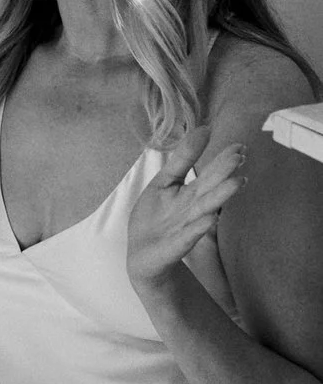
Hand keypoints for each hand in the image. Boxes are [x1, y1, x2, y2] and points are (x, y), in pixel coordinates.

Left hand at [125, 126, 244, 296]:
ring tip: (236, 183)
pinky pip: (186, 237)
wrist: (142, 254)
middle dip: (224, 173)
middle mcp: (191, 209)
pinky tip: (208, 220)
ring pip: (204, 210)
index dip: (220, 161)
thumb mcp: (163, 183)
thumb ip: (182, 159)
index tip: (239, 147)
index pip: (208, 174)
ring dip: (220, 197)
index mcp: (188, 193)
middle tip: (240, 157)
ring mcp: (184, 227)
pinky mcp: (174, 246)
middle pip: (209, 188)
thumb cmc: (155, 217)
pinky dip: (196, 229)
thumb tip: (203, 129)